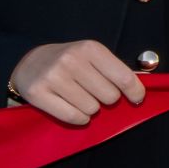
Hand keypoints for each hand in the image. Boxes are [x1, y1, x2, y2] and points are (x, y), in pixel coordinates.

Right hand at [8, 39, 142, 125]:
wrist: (30, 62)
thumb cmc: (70, 62)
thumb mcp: (92, 56)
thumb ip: (115, 70)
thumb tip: (139, 93)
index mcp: (90, 48)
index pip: (124, 78)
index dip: (135, 93)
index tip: (136, 99)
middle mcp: (71, 60)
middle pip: (110, 97)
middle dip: (106, 99)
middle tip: (94, 92)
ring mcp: (53, 77)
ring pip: (92, 109)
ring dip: (91, 109)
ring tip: (79, 97)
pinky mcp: (38, 93)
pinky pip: (74, 118)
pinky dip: (79, 119)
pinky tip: (73, 108)